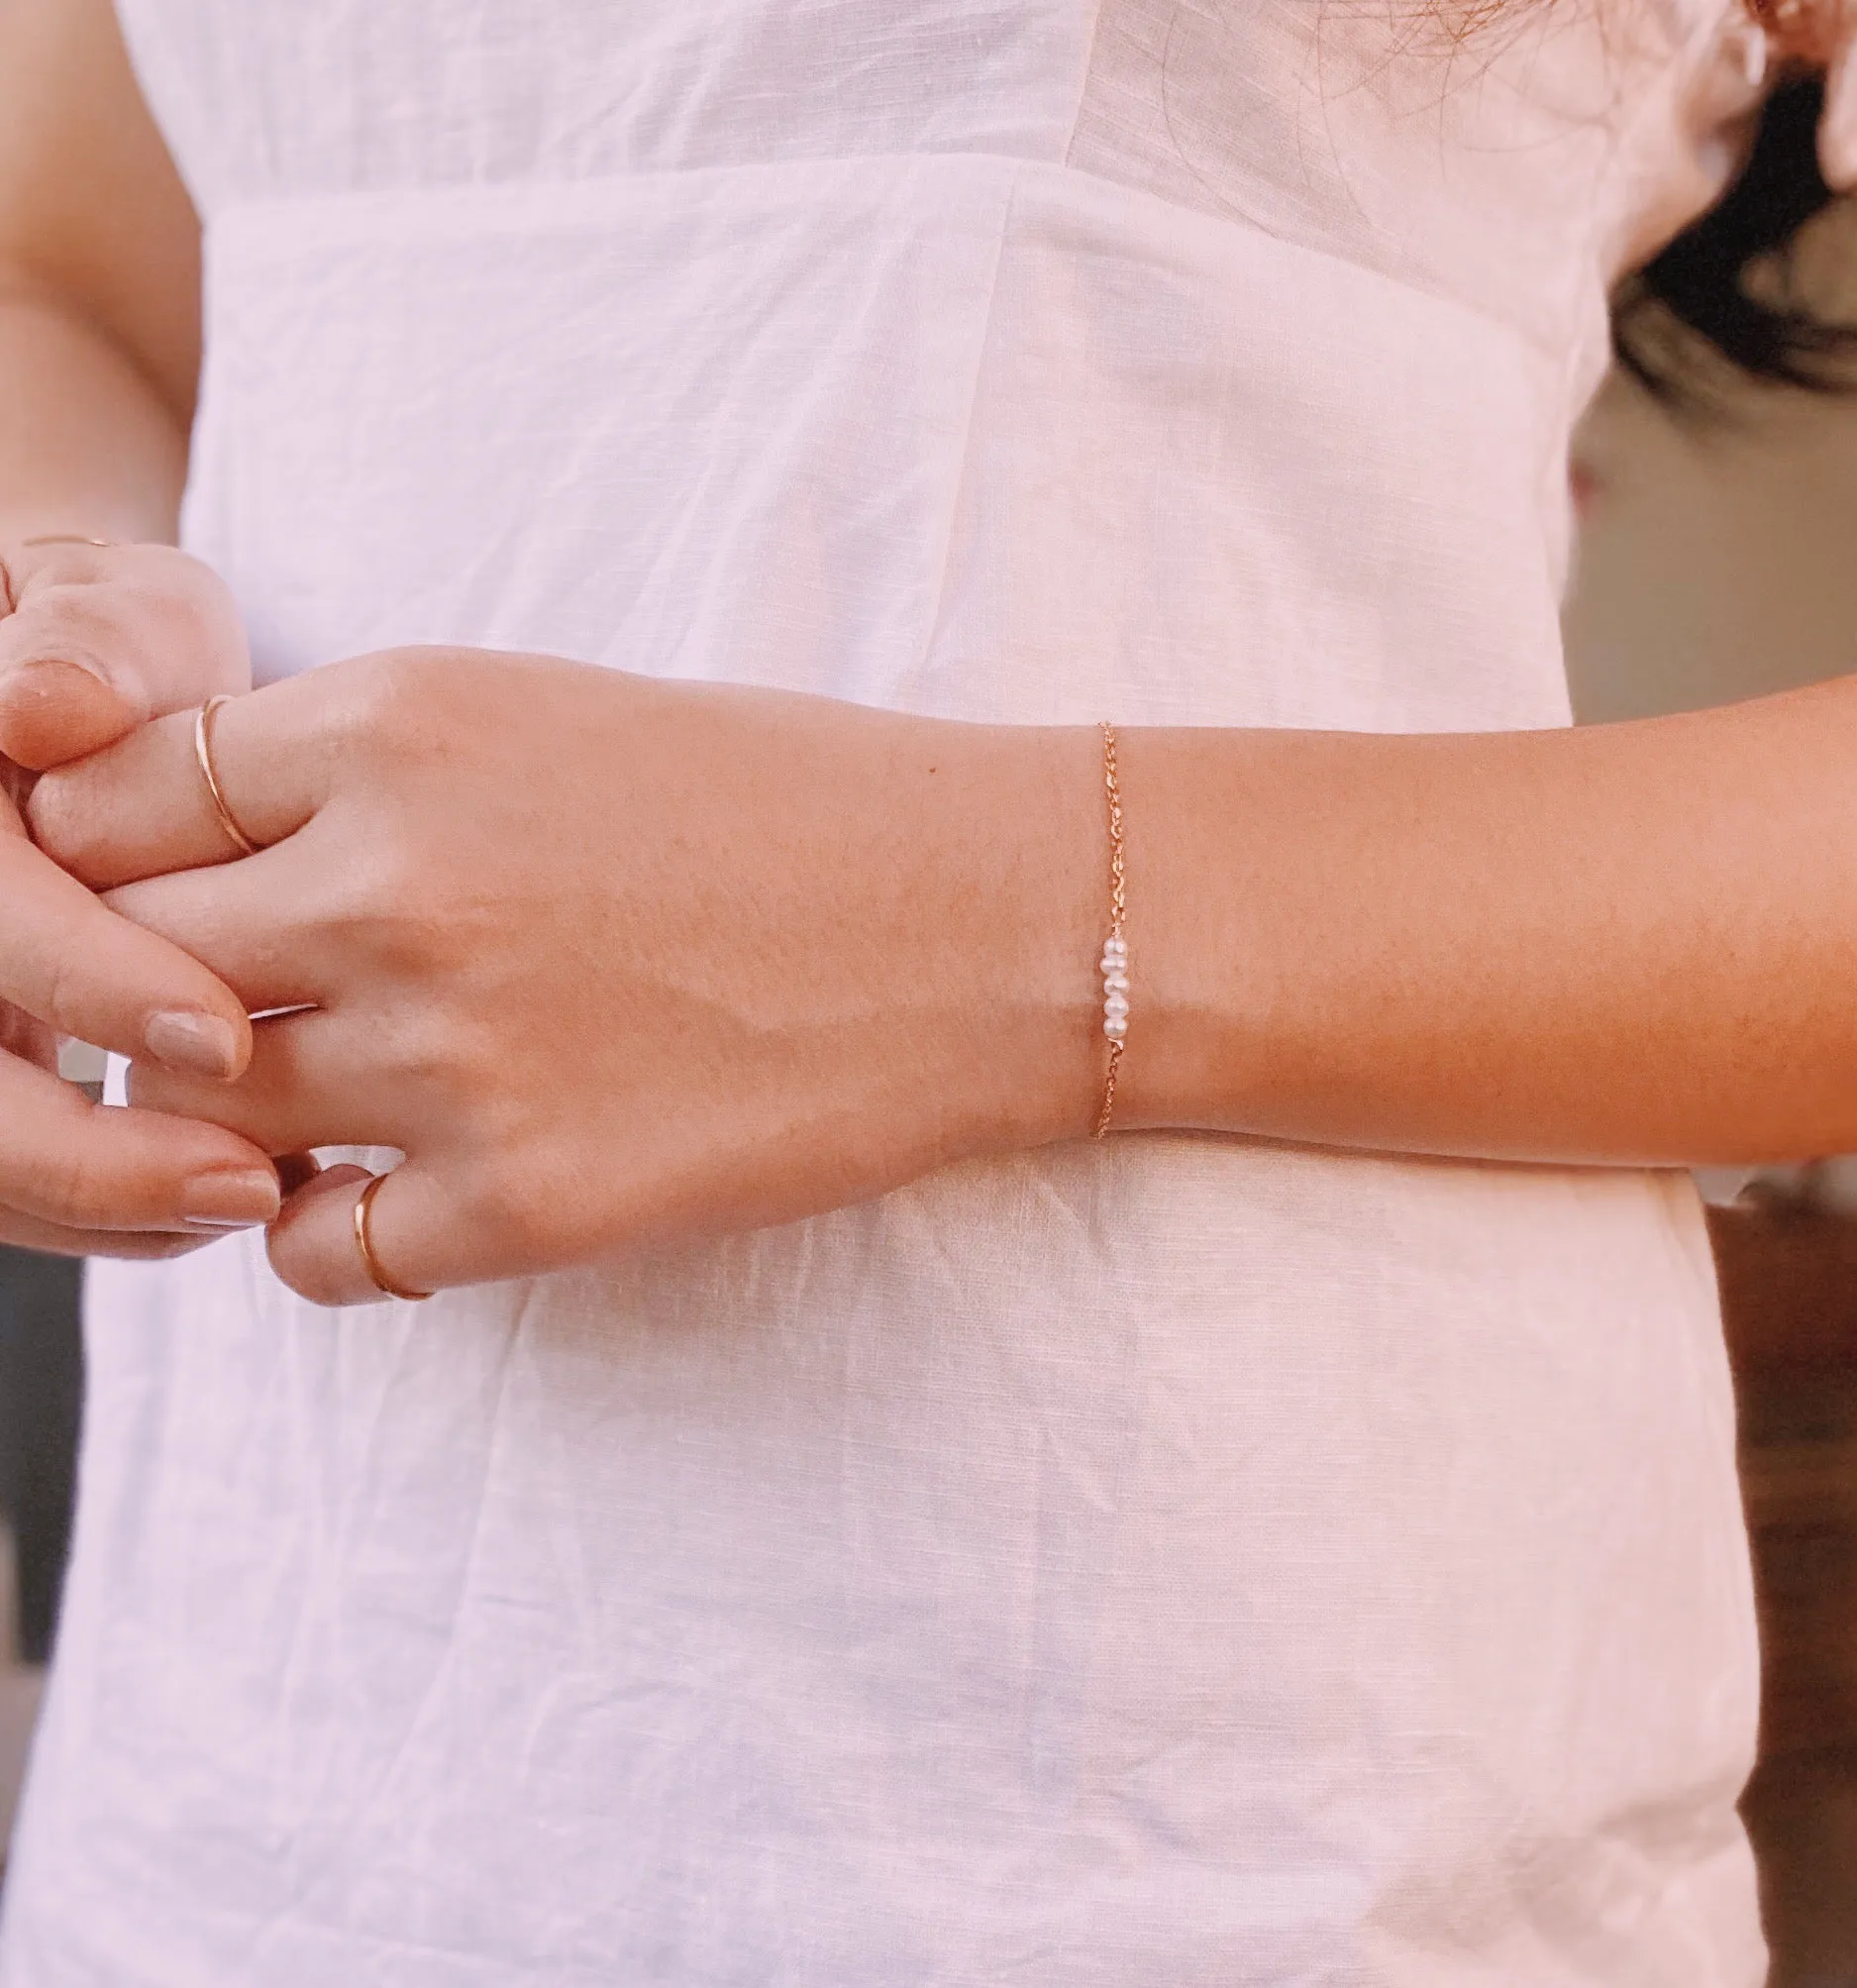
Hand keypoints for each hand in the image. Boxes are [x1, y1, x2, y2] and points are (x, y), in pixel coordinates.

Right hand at [0, 537, 281, 1255]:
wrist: (84, 701)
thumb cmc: (115, 652)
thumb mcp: (108, 612)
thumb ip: (87, 641)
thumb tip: (49, 708)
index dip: (84, 979)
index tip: (227, 1034)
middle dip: (86, 1153)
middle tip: (249, 1184)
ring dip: (106, 1204)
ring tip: (262, 1197)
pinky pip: (14, 1181)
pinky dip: (115, 1207)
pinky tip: (241, 1188)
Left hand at [30, 647, 1103, 1300]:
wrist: (988, 919)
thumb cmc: (789, 800)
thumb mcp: (547, 715)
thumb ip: (359, 773)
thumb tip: (201, 856)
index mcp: (393, 725)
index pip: (108, 801)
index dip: (117, 856)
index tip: (174, 894)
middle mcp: (393, 887)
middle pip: (130, 964)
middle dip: (156, 990)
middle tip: (230, 1009)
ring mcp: (453, 1056)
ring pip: (197, 1115)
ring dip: (234, 1115)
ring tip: (319, 1098)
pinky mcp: (527, 1201)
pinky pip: (311, 1253)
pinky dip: (325, 1231)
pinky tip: (403, 1189)